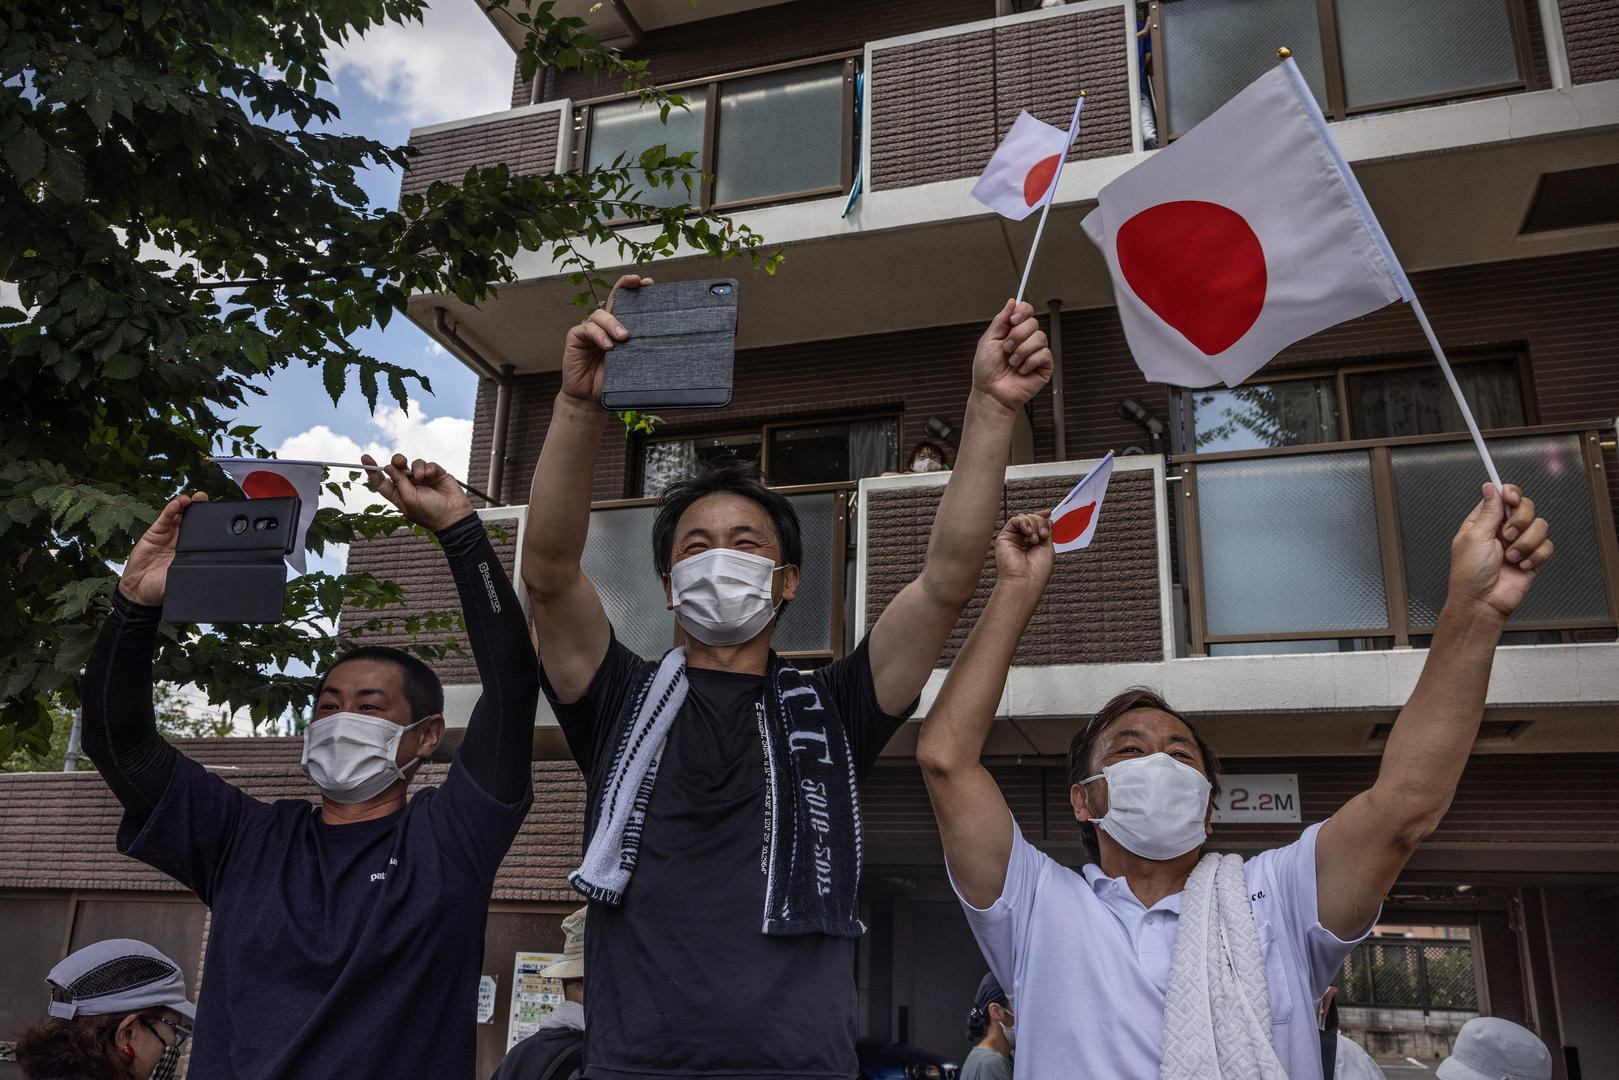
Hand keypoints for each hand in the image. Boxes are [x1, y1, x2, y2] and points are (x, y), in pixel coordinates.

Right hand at [119, 492, 207, 605]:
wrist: (140, 592)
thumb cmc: (162, 587)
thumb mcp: (186, 578)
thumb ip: (197, 569)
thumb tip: (218, 568)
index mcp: (193, 550)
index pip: (204, 532)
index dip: (210, 521)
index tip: (218, 512)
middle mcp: (182, 539)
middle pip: (193, 518)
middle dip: (200, 506)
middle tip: (204, 500)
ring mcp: (168, 535)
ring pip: (179, 515)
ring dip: (185, 504)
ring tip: (190, 499)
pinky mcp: (154, 533)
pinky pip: (164, 519)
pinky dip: (170, 510)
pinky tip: (176, 504)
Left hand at [364, 453, 474, 531]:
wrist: (453, 516)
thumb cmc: (430, 513)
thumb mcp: (409, 499)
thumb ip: (399, 482)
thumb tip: (389, 467)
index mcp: (399, 495)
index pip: (382, 481)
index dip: (373, 470)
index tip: (365, 458)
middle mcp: (410, 486)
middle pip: (397, 468)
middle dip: (397, 461)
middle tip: (400, 462)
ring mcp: (424, 480)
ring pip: (414, 464)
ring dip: (416, 467)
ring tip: (422, 477)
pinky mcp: (437, 475)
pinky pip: (429, 464)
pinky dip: (428, 468)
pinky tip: (431, 475)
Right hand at [559, 273, 652, 402]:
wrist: (589, 399)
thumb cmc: (611, 381)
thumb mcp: (630, 364)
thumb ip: (639, 351)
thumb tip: (662, 344)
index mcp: (620, 329)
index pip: (628, 305)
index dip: (635, 290)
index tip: (649, 283)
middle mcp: (605, 325)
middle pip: (615, 299)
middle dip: (625, 286)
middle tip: (637, 283)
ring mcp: (590, 329)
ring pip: (601, 314)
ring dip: (613, 323)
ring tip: (624, 337)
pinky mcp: (576, 337)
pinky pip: (588, 329)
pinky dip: (599, 335)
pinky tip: (607, 345)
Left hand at [972, 300, 1052, 411]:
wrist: (991, 393)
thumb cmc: (986, 371)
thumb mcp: (988, 340)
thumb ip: (1000, 319)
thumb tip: (1011, 302)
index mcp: (1012, 331)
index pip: (1026, 311)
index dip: (1022, 312)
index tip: (1012, 321)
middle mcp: (1025, 340)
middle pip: (1033, 322)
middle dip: (1017, 336)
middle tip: (1006, 349)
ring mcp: (1036, 352)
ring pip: (1040, 338)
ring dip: (1021, 351)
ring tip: (1012, 362)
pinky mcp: (1044, 366)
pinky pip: (1044, 354)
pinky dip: (1029, 362)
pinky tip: (1022, 370)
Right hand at [994, 512, 1054, 590]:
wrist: (1026, 580)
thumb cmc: (1037, 571)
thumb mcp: (1048, 548)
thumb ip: (1047, 532)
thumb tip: (1048, 519)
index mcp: (1033, 544)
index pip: (1036, 525)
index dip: (1042, 517)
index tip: (1048, 512)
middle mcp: (1022, 541)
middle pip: (1031, 519)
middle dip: (1040, 522)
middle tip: (1044, 535)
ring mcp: (1013, 539)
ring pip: (1024, 518)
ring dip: (1034, 524)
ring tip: (1036, 539)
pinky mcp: (1004, 537)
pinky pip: (1015, 520)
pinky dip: (1024, 523)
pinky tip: (1029, 535)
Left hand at [1447, 483, 1551, 620]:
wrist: (1483, 602)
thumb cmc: (1469, 574)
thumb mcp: (1475, 537)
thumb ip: (1488, 511)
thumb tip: (1490, 488)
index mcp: (1484, 521)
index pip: (1502, 496)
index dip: (1510, 493)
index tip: (1511, 498)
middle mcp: (1502, 530)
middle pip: (1525, 507)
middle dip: (1520, 520)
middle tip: (1507, 536)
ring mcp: (1519, 543)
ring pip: (1539, 525)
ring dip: (1526, 542)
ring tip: (1511, 556)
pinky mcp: (1532, 557)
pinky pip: (1546, 545)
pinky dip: (1535, 556)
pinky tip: (1521, 565)